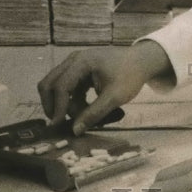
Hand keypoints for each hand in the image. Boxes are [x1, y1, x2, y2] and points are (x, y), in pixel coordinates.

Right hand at [37, 40, 171, 134]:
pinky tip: (86, 108)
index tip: (59, 126)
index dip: (58, 107)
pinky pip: (66, 86)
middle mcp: (73, 60)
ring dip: (64, 103)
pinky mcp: (78, 70)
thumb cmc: (130, 75)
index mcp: (81, 62)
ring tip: (83, 115)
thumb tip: (75, 131)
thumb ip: (94, 114)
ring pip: (56, 86)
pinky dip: (71, 99)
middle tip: (60, 123)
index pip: (61, 86)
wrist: (142, 61)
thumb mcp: (114, 97)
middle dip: (52, 105)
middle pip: (49, 83)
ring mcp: (74, 63)